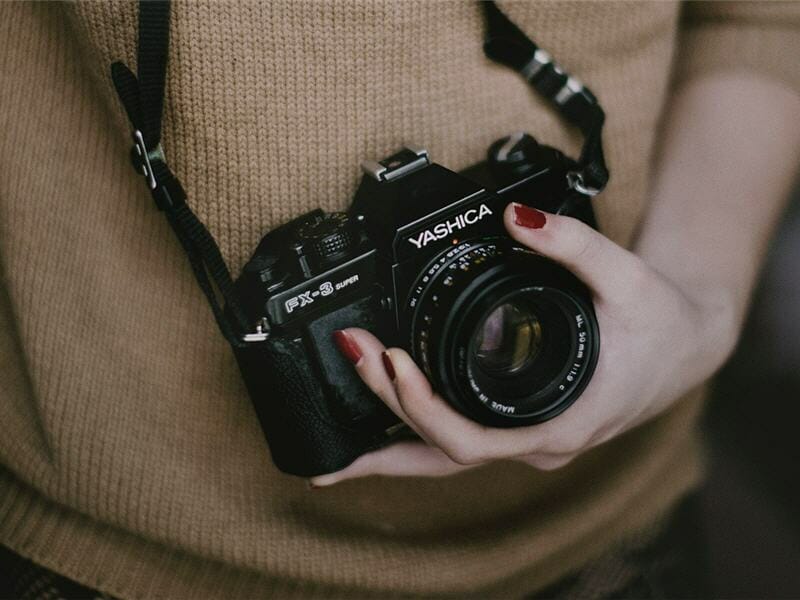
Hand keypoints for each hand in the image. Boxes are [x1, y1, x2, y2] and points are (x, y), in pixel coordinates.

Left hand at [311, 203, 736, 485]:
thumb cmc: (661, 323)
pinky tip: (380, 432)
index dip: (422, 408)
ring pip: (445, 461)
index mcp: (561, 421)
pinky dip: (414, 438)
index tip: (389, 361)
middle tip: (350, 357)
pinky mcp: (519, 427)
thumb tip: (517, 218)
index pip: (473, 440)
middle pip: (443, 455)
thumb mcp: (628, 276)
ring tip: (332, 450)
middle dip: (386, 416)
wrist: (684, 346)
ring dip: (390, 446)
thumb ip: (573, 244)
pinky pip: (458, 444)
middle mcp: (537, 443)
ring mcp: (526, 441)